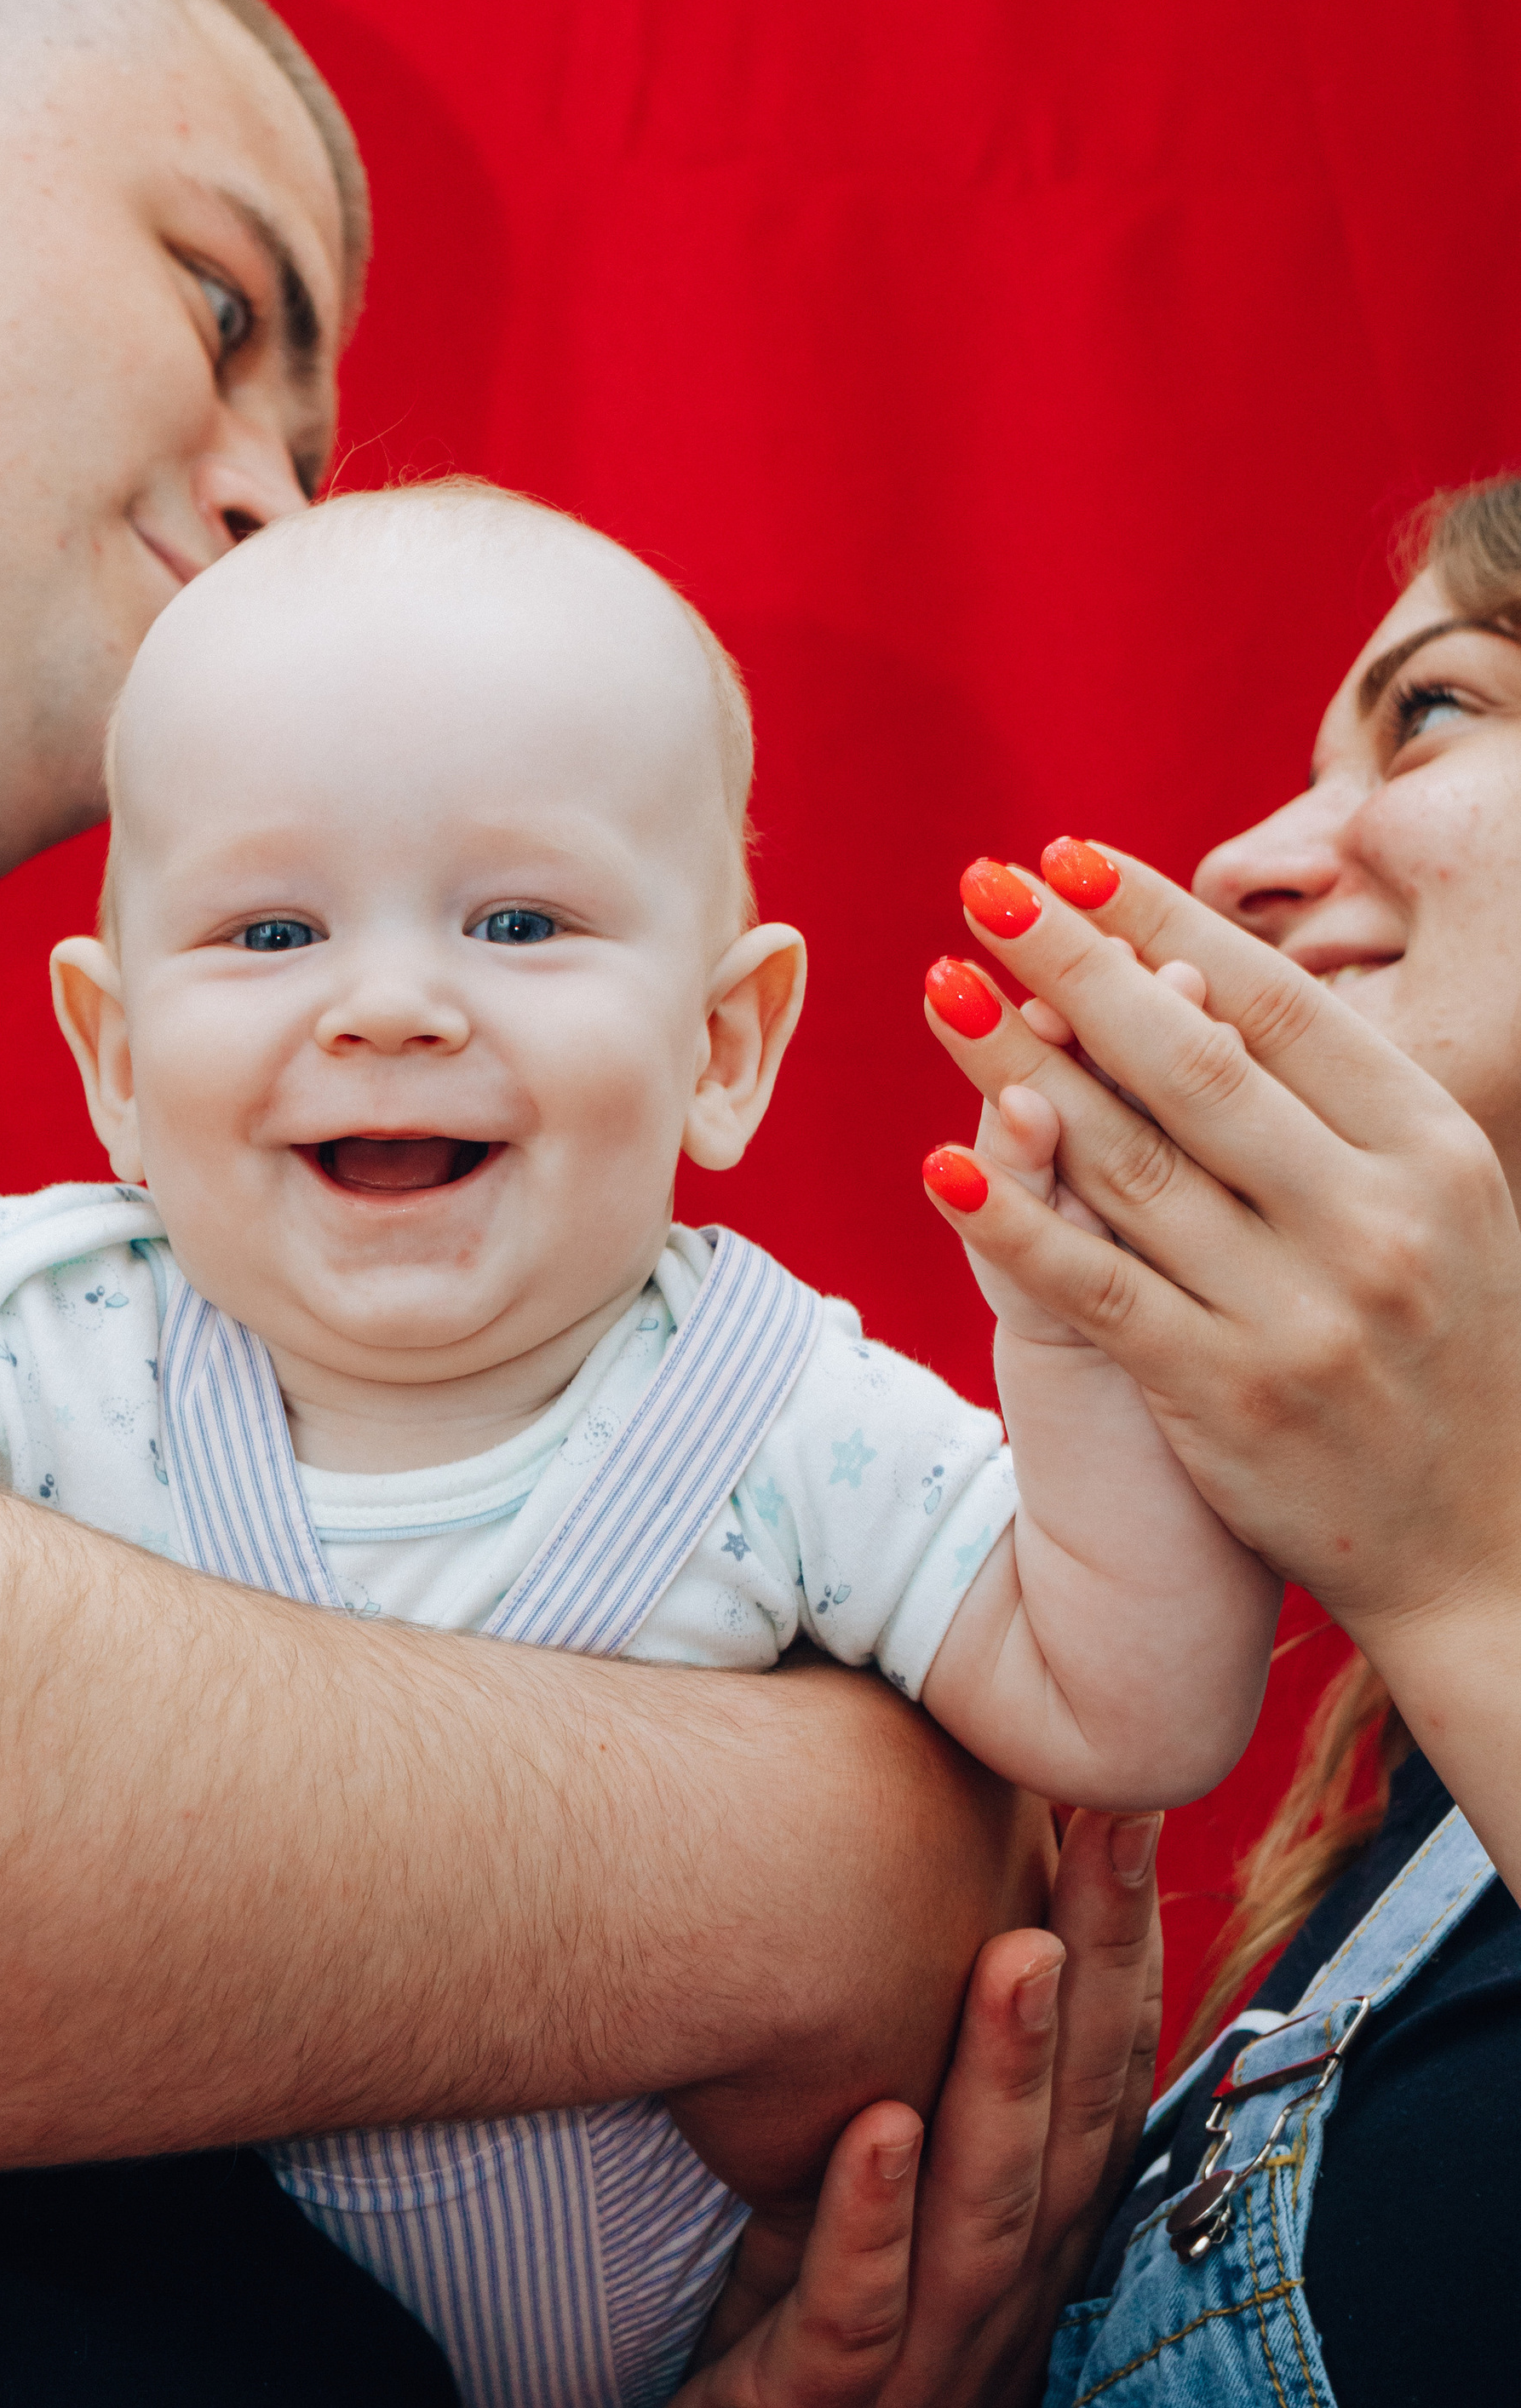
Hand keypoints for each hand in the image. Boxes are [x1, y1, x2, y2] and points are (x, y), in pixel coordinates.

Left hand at [497, 1804, 1161, 2407]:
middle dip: (1089, 1965)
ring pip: (985, 2206)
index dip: (1119, 1946)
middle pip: (1067, 2115)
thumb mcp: (881, 2233)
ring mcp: (921, 2366)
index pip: (1096, 2076)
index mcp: (1023, 2246)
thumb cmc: (810, 2377)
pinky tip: (876, 2131)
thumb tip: (917, 1930)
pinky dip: (870, 2220)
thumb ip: (914, 2108)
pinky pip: (854, 2310)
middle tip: (1100, 1821)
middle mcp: (999, 2299)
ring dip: (1003, 2075)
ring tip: (1013, 1951)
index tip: (1119, 1803)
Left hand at [917, 846, 1520, 1658]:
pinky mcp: (1225, 1399)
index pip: (1281, 1003)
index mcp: (1434, 1149)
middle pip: (1195, 1061)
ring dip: (1019, 1067)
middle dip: (1075, 962)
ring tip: (942, 991)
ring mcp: (1298, 1313)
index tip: (1069, 858)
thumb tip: (1203, 980)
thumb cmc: (1451, 1355)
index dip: (1168, 921)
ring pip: (1131, 1163)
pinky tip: (945, 1162)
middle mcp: (1373, 1220)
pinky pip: (1097, 1288)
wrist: (1492, 1549)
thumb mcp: (1445, 1208)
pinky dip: (1016, 1223)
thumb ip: (1344, 1107)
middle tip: (980, 885)